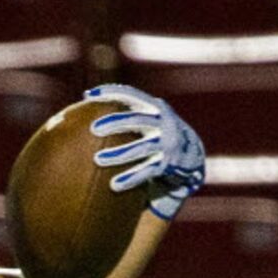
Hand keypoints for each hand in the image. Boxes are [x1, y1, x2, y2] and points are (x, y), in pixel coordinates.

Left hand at [85, 84, 205, 219]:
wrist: (191, 157)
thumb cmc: (157, 136)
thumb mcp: (148, 119)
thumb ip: (128, 114)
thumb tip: (86, 111)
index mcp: (154, 107)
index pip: (131, 95)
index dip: (110, 92)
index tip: (88, 95)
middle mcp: (163, 122)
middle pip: (137, 119)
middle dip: (115, 122)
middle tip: (93, 128)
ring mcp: (167, 143)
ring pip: (142, 147)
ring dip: (119, 154)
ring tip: (98, 159)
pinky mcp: (168, 164)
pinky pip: (148, 171)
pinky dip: (131, 178)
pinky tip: (114, 185)